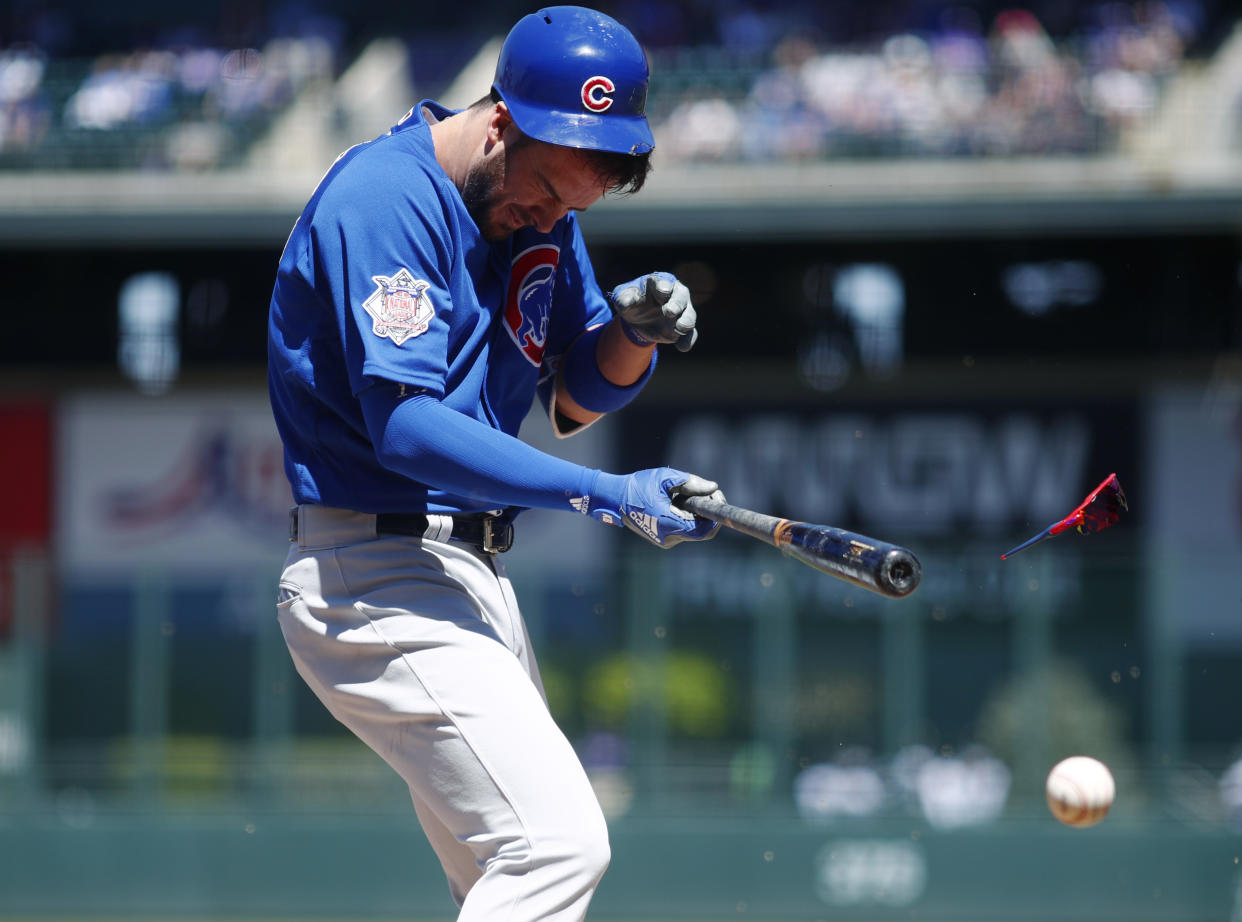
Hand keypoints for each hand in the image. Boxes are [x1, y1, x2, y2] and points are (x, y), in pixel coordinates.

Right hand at [585, 468, 722, 547]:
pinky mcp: (663, 540)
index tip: (715, 496)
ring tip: (686, 495)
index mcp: (669, 524)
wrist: (613, 500)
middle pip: (701, 532)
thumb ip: (691, 483)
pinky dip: (687, 518)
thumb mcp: (665, 478)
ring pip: (693, 532)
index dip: (714, 514)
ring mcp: (665, 541)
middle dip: (707, 513)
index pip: (704, 529)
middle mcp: (669, 538)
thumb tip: (714, 488)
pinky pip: (683, 531)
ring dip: (697, 515)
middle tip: (706, 493)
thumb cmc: (637, 486)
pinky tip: (677, 503)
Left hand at [609, 272, 697, 351]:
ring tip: (680, 328)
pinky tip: (682, 347)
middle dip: (677, 304)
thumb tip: (627, 303)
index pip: (664, 282)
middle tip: (670, 312)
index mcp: (659, 283)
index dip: (664, 286)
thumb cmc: (631, 300)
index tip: (663, 291)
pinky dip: (687, 340)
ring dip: (686, 321)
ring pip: (689, 314)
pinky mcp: (682, 327)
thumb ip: (624, 299)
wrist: (637, 318)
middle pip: (681, 296)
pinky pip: (690, 334)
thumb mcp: (622, 298)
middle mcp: (675, 294)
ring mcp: (681, 311)